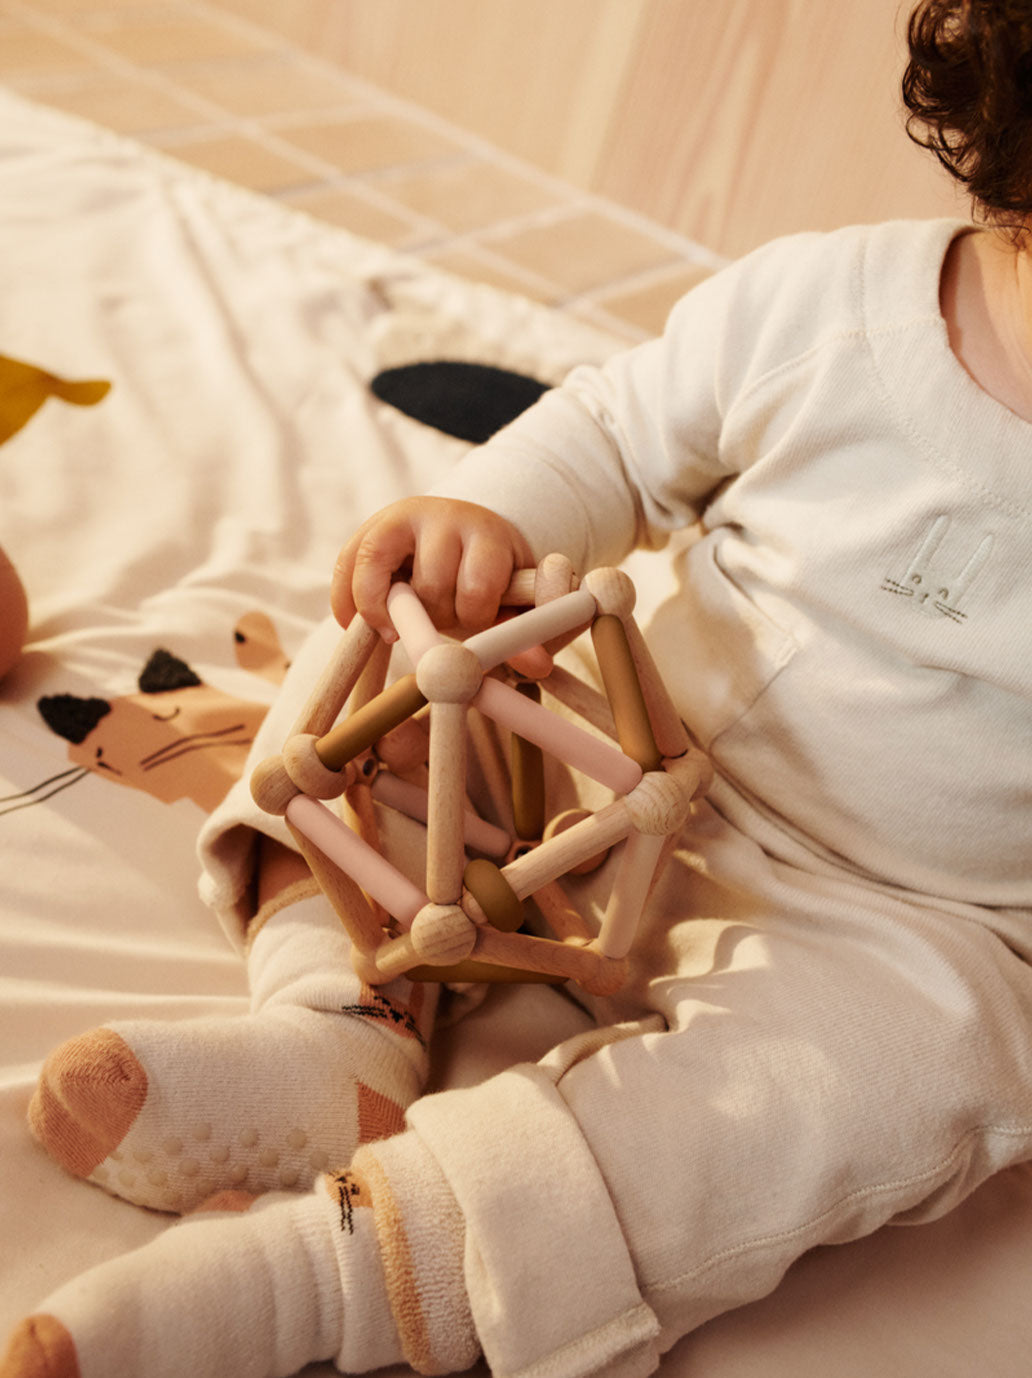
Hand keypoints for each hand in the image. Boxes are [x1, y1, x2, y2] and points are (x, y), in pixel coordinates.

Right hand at [331, 497, 535, 641]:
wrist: (468, 543)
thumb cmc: (496, 586)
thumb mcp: (521, 608)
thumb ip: (531, 634)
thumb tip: (537, 665)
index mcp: (488, 534)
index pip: (478, 585)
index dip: (475, 619)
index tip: (475, 629)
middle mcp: (444, 516)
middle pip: (431, 584)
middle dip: (437, 617)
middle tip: (444, 621)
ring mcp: (402, 518)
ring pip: (380, 575)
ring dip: (392, 612)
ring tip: (403, 626)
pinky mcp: (368, 530)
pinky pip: (346, 568)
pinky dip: (348, 603)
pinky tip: (357, 625)